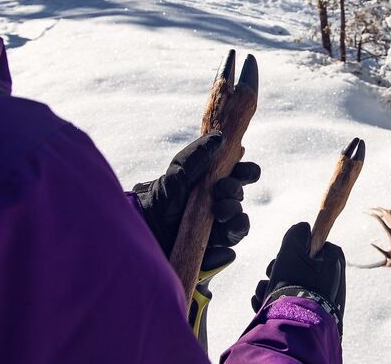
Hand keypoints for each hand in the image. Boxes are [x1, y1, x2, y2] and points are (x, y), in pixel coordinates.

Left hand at [133, 133, 260, 269]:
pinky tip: (212, 246)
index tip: (242, 171)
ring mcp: (217, 230)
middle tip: (219, 194)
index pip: (242, 175)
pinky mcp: (212, 253)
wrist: (144, 231)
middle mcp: (220, 205)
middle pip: (241, 199)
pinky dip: (223, 250)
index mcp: (216, 184)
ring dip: (235, 220)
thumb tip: (220, 137)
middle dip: (235, 194)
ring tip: (219, 217)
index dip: (247, 172)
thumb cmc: (160, 199)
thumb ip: (197, 155)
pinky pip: (228, 253)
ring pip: (239, 227)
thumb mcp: (177, 174)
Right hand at [251, 222, 345, 335]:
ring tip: (262, 293)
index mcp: (334, 260)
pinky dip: (274, 302)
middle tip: (271, 273)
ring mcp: (324, 300)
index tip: (281, 256)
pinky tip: (261, 304)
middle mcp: (333, 279)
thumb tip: (302, 228)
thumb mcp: (293, 248)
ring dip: (271, 285)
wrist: (295, 325)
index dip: (292, 249)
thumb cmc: (294, 282)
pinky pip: (292, 303)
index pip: (311, 245)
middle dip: (278, 268)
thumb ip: (297, 232)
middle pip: (299, 265)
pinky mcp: (312, 317)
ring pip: (291, 284)